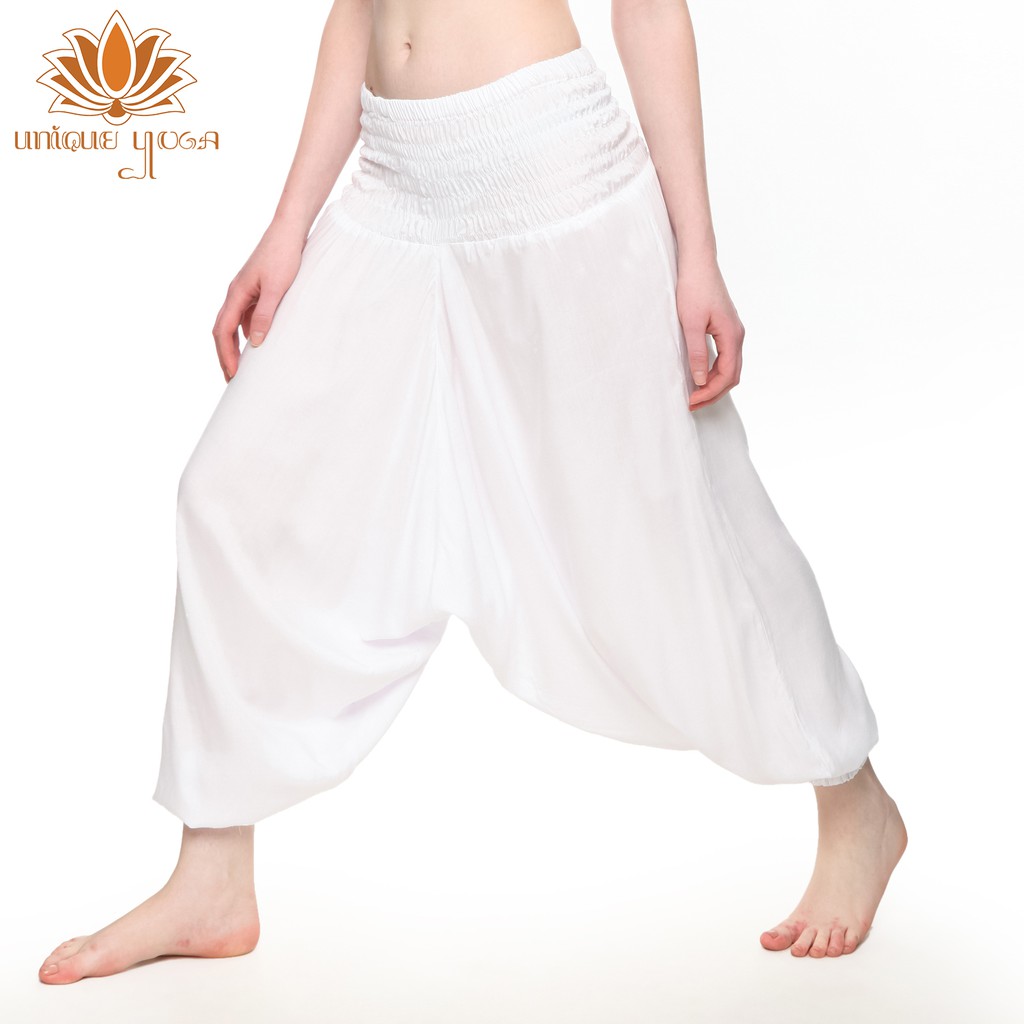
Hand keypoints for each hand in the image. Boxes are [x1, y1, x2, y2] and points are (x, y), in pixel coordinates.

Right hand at [212, 223, 306, 381]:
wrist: (289, 231)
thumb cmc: (284, 256)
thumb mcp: (278, 289)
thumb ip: (266, 315)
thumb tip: (256, 343)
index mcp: (236, 293)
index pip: (223, 331)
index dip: (225, 355)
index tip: (232, 375)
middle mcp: (236, 293)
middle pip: (223, 330)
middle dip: (225, 355)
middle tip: (232, 379)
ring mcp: (245, 292)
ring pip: (234, 324)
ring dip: (235, 346)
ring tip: (242, 367)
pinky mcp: (256, 290)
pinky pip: (246, 317)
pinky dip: (248, 334)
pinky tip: (258, 344)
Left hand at [675, 251, 744, 408]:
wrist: (698, 263)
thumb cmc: (694, 288)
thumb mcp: (690, 323)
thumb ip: (697, 353)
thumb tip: (701, 381)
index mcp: (732, 335)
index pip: (726, 375)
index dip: (710, 392)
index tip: (692, 401)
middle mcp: (737, 335)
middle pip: (732, 375)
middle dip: (714, 393)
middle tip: (693, 404)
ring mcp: (733, 331)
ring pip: (730, 367)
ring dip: (715, 384)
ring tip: (696, 394)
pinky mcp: (725, 327)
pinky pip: (726, 357)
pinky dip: (716, 371)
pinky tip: (701, 375)